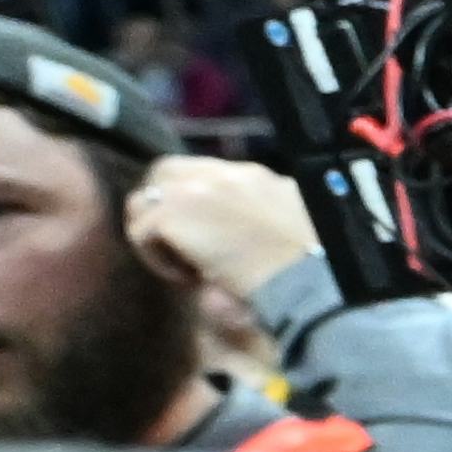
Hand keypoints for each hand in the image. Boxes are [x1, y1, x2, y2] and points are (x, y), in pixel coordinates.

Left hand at [122, 157, 318, 309]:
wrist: (308, 280)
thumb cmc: (311, 265)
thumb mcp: (295, 221)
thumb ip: (264, 211)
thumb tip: (241, 227)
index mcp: (253, 174)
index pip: (202, 171)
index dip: (193, 201)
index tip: (209, 238)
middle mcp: (221, 173)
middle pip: (163, 171)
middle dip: (161, 205)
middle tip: (179, 245)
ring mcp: (194, 191)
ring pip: (144, 201)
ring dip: (156, 233)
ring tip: (185, 266)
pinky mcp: (174, 216)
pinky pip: (141, 233)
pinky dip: (157, 260)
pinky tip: (190, 278)